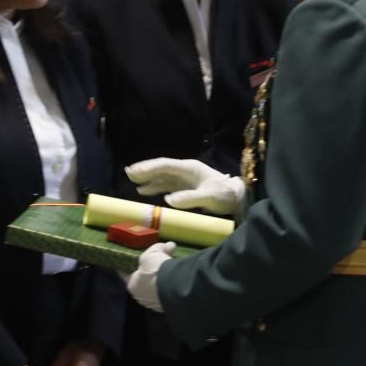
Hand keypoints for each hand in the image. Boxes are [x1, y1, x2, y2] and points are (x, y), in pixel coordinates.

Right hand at [125, 158, 243, 214]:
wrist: (236, 198)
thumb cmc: (225, 195)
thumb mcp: (209, 197)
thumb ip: (190, 198)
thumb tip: (168, 200)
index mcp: (189, 168)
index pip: (165, 165)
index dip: (149, 168)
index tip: (135, 171)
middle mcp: (185, 171)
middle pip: (161, 168)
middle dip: (145, 170)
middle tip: (128, 172)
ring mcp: (185, 179)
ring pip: (162, 176)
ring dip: (148, 178)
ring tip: (133, 180)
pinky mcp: (185, 188)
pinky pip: (166, 185)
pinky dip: (155, 187)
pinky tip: (144, 190)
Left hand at [127, 242, 175, 311]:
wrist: (174, 287)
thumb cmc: (156, 269)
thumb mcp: (153, 253)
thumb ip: (159, 248)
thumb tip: (170, 245)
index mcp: (132, 285)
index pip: (128, 275)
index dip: (134, 267)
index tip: (137, 261)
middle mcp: (141, 297)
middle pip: (143, 283)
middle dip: (149, 274)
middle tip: (158, 264)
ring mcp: (154, 304)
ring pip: (155, 290)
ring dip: (160, 282)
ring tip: (170, 271)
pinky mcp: (167, 308)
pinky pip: (166, 295)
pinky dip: (170, 288)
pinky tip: (177, 281)